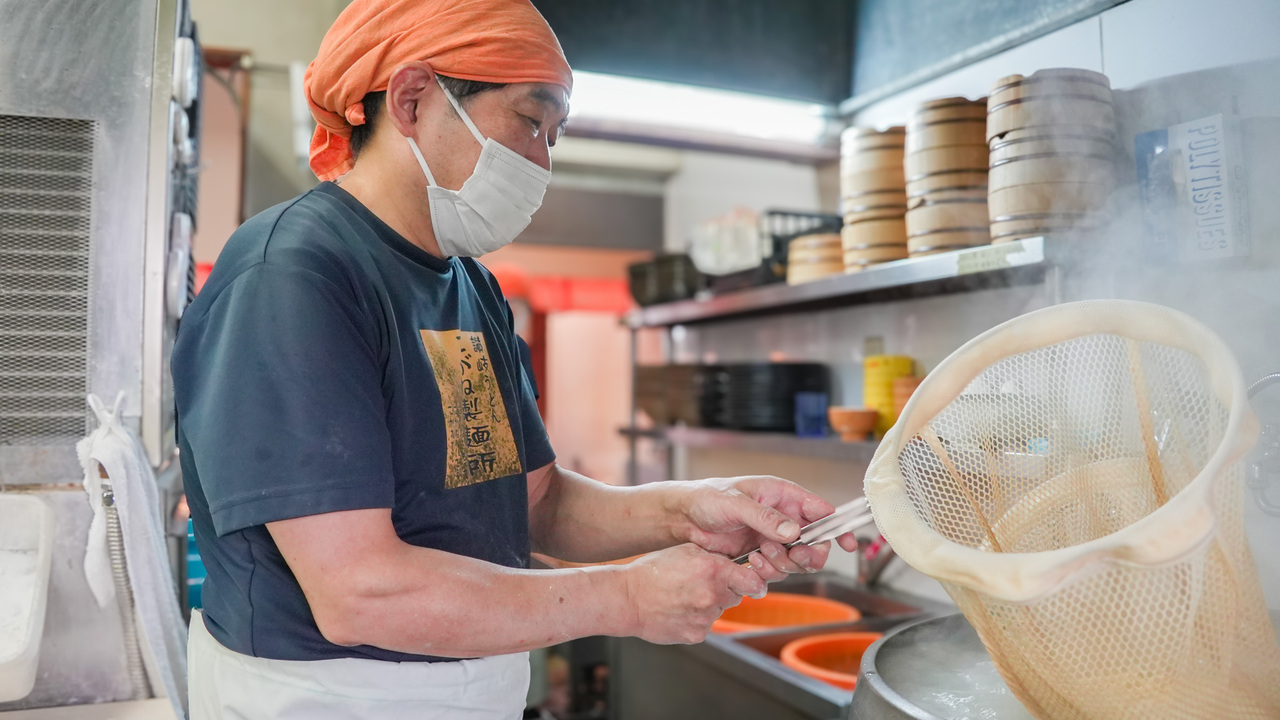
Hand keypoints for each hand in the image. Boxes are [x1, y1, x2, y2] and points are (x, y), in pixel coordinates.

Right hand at [620, 543, 764, 644]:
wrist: (627, 599)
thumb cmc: (653, 572)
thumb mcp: (686, 551)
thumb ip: (715, 558)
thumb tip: (738, 566)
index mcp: (713, 571)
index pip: (754, 581)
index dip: (752, 580)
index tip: (749, 580)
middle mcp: (713, 596)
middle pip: (736, 596)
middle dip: (725, 590)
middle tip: (701, 584)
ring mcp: (705, 618)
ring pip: (719, 610)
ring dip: (708, 604)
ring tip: (683, 596)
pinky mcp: (696, 634)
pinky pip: (704, 625)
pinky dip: (695, 619)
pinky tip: (677, 609)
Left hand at [678, 476, 859, 582]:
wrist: (683, 519)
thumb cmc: (707, 499)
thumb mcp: (736, 503)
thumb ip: (765, 517)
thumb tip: (794, 530)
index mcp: (782, 496)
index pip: (821, 511)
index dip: (838, 527)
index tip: (849, 544)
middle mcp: (782, 518)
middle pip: (815, 543)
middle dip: (808, 554)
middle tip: (793, 556)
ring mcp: (772, 538)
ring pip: (797, 561)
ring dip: (783, 564)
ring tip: (759, 555)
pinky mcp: (760, 556)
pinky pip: (777, 572)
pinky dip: (768, 572)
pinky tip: (751, 564)